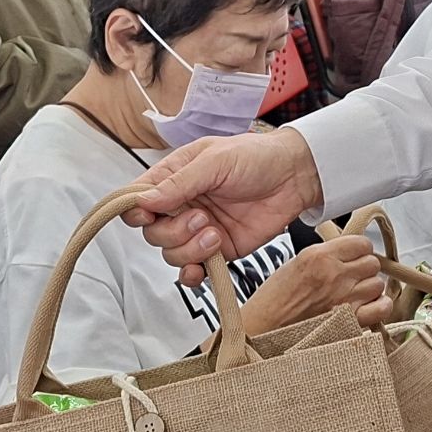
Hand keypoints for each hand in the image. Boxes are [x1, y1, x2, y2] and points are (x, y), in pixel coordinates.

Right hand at [127, 130, 324, 285]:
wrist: (295, 177)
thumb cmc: (256, 157)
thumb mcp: (215, 161)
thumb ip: (179, 183)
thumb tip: (144, 201)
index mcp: (173, 178)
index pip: (136, 200)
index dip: (136, 212)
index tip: (150, 215)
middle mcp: (181, 206)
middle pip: (152, 232)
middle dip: (173, 231)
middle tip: (201, 218)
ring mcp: (197, 230)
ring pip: (171, 253)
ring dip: (189, 249)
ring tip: (215, 233)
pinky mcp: (217, 250)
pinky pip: (193, 269)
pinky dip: (191, 274)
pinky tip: (200, 267)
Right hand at [243, 234, 387, 331]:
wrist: (264, 330)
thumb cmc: (272, 301)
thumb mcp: (294, 264)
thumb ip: (324, 256)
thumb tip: (347, 254)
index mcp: (319, 256)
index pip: (361, 243)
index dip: (359, 250)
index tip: (353, 257)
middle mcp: (335, 275)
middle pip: (372, 263)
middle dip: (364, 269)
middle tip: (351, 277)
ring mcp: (345, 299)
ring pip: (378, 284)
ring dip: (369, 288)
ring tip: (354, 294)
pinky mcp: (351, 321)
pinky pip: (382, 307)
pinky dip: (379, 307)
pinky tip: (367, 307)